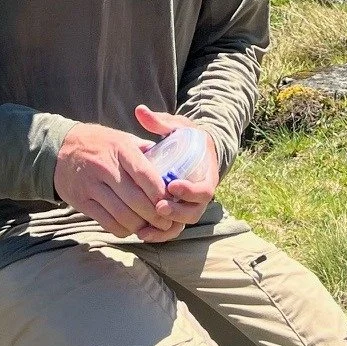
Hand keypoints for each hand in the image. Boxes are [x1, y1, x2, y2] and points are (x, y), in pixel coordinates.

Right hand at [54, 121, 178, 238]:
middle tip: (167, 221)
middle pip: (136, 199)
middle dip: (155, 215)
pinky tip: (130, 228)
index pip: (146, 175)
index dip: (161, 193)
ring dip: (140, 226)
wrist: (60, 149)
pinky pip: (107, 222)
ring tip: (151, 227)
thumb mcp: (121, 138)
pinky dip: (122, 229)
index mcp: (120, 149)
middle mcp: (106, 167)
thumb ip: (143, 150)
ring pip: (123, 214)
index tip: (172, 201)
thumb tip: (170, 161)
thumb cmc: (98, 143)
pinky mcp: (82, 201)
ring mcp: (92, 186)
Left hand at [130, 105, 218, 243]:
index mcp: (206, 175)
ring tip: (145, 226)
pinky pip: (172, 228)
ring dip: (165, 228)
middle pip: (194, 212)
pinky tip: (142, 234)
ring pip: (182, 224)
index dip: (190, 191)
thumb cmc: (187, 138)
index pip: (204, 190)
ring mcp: (190, 206)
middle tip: (158, 207)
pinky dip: (160, 234)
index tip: (172, 185)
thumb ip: (161, 121)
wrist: (195, 151)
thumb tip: (140, 110)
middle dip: (176, 211)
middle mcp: (201, 194)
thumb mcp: (178, 127)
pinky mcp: (179, 213)